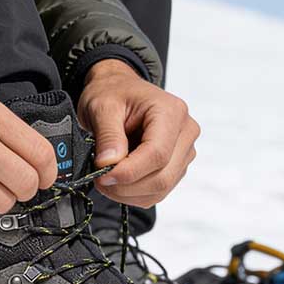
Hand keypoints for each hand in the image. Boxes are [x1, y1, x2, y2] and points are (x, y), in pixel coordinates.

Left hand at [78, 59, 200, 208]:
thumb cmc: (113, 93)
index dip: (129, 172)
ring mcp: (183, 150)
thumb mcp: (102, 107)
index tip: (103, 177)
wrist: (119, 89)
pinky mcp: (176, 165)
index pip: (157, 154)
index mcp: (171, 112)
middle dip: (126, 186)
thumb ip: (108, 136)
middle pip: (162, 176)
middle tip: (99, 180)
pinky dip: (134, 194)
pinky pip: (158, 191)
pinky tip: (118, 183)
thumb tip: (108, 164)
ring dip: (129, 193)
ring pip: (161, 188)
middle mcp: (185, 131)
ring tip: (105, 180)